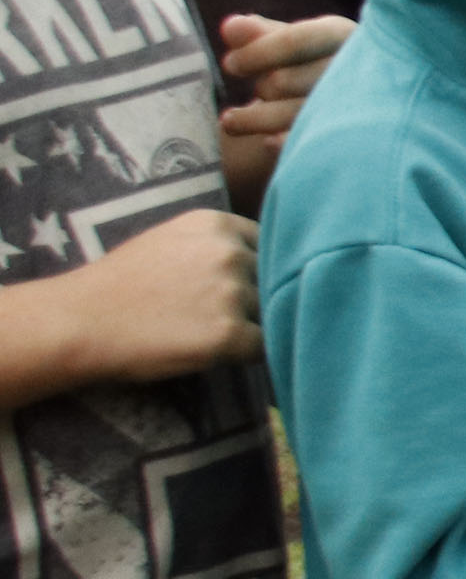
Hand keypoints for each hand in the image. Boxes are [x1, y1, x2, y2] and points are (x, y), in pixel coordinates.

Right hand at [59, 209, 262, 383]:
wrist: (79, 323)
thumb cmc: (120, 286)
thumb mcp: (170, 241)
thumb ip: (215, 245)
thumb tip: (263, 261)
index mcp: (216, 224)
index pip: (267, 245)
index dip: (256, 270)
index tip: (235, 285)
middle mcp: (229, 252)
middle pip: (272, 279)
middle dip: (256, 298)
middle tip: (214, 316)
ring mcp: (231, 292)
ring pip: (271, 313)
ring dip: (251, 326)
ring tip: (207, 333)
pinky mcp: (229, 334)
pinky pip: (264, 347)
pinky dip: (248, 355)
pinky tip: (216, 354)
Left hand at [214, 14, 352, 196]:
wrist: (367, 100)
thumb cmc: (320, 63)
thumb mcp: (296, 43)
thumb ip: (261, 34)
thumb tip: (229, 27)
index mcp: (345, 36)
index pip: (295, 41)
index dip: (256, 54)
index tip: (229, 64)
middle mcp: (358, 69)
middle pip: (284, 81)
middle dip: (263, 86)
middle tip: (259, 90)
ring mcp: (358, 107)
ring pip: (290, 115)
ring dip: (254, 118)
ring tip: (230, 121)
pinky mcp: (353, 140)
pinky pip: (305, 141)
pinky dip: (282, 142)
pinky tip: (269, 140)